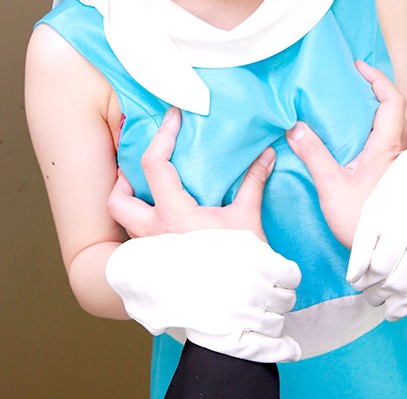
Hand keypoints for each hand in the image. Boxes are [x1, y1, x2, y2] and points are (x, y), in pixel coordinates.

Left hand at [106, 106, 301, 361]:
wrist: (233, 313)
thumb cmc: (240, 266)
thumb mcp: (247, 219)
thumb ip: (253, 182)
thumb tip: (266, 154)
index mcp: (173, 214)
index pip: (154, 164)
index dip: (162, 134)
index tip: (173, 116)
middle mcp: (154, 232)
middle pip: (117, 199)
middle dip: (122, 179)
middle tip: (138, 167)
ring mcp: (152, 252)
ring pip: (124, 222)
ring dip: (130, 203)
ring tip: (147, 192)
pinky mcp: (157, 267)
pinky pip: (138, 241)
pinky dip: (144, 226)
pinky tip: (164, 223)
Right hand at [286, 60, 406, 323]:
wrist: (388, 259)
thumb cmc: (364, 224)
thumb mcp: (332, 187)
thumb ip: (313, 155)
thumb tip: (296, 127)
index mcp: (388, 148)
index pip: (392, 100)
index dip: (378, 78)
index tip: (358, 67)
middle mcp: (402, 153)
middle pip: (398, 110)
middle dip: (378, 92)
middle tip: (355, 86)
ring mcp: (404, 167)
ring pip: (399, 128)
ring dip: (381, 114)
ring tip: (355, 111)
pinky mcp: (401, 180)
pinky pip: (395, 145)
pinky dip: (380, 133)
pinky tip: (360, 144)